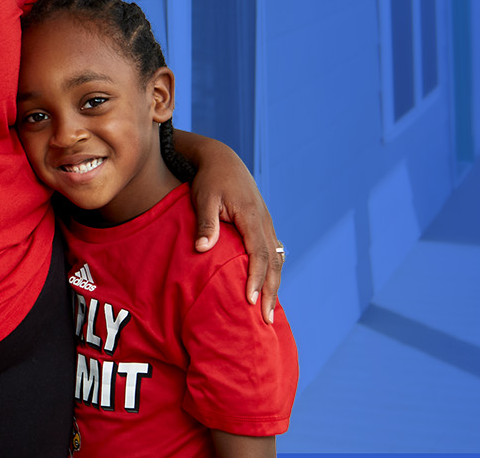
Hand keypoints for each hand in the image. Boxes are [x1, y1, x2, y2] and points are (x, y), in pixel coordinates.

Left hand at [174, 130, 283, 323]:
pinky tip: (268, 290)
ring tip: (269, 313)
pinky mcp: (263, 226)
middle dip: (270, 292)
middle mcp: (264, 222)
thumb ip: (206, 223)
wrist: (222, 160)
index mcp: (251, 217)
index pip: (258, 253)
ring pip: (277, 260)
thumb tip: (203, 249)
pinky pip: (273, 254)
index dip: (256, 278)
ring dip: (274, 287)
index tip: (249, 300)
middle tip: (265, 320)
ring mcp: (266, 224)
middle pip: (273, 263)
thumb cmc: (209, 179)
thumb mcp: (204, 197)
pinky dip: (273, 274)